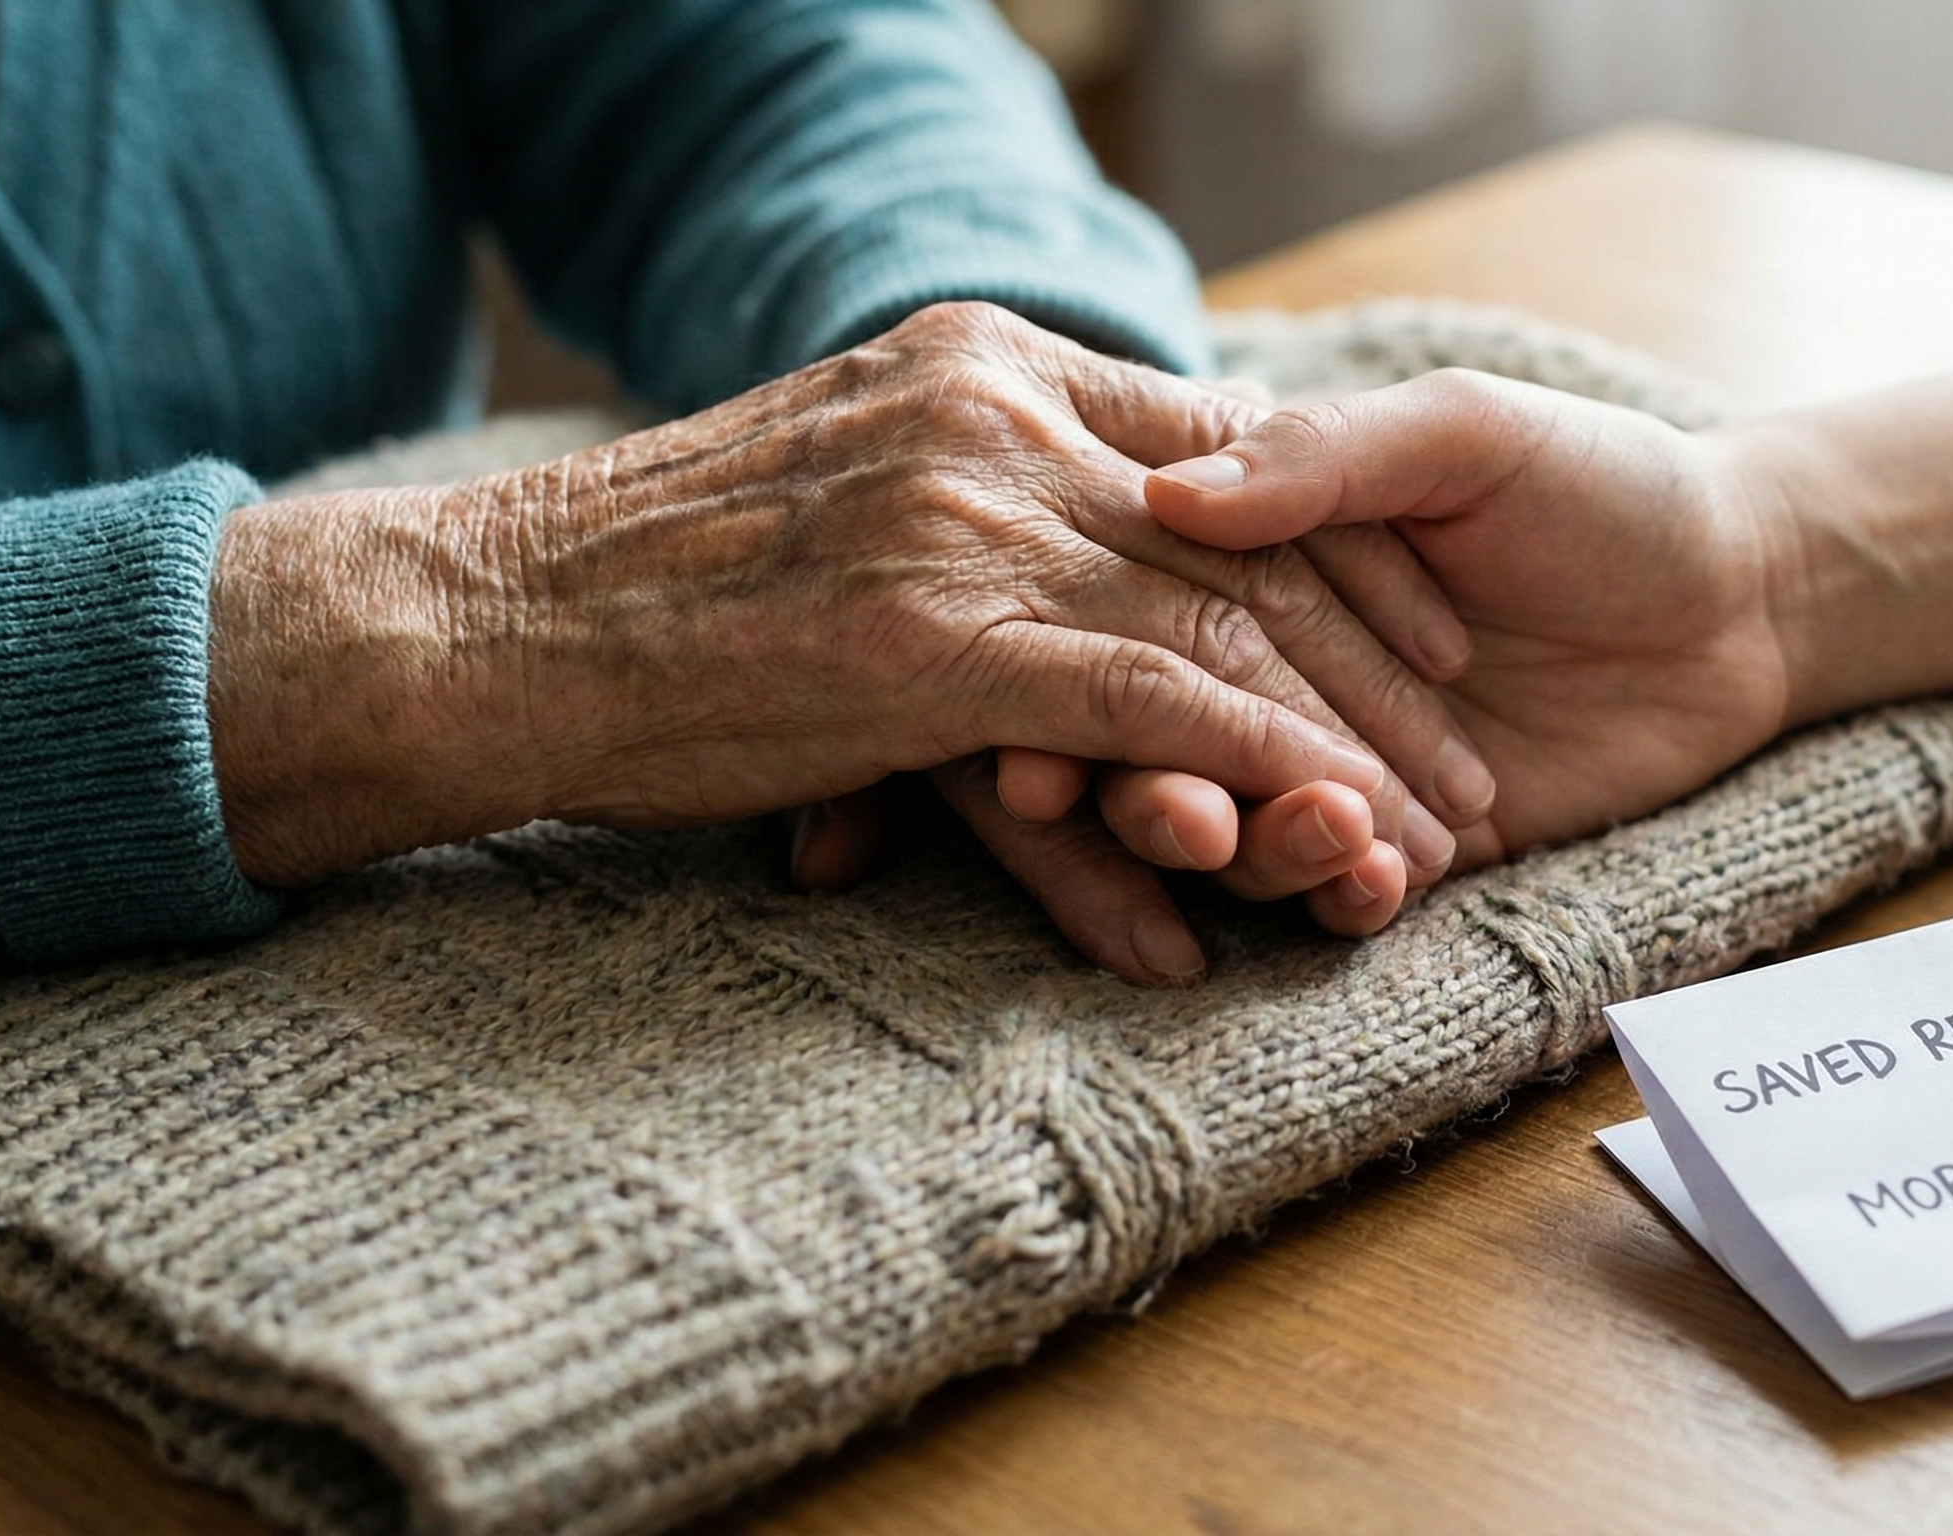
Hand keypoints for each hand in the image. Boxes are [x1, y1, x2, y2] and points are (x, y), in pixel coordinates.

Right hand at [206, 305, 1486, 919]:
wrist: (484, 626)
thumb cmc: (649, 591)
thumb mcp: (836, 492)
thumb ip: (967, 491)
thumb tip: (1070, 555)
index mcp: (982, 363)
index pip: (1224, 451)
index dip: (1344, 549)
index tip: (1425, 640)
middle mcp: (996, 413)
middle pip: (1257, 539)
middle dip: (1381, 658)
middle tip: (1469, 752)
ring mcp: (970, 514)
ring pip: (1225, 623)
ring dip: (1345, 739)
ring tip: (1432, 834)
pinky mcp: (939, 634)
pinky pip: (1153, 697)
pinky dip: (1261, 768)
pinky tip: (1328, 834)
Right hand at [1141, 368, 1796, 867]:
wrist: (1745, 595)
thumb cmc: (1603, 483)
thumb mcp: (1463, 435)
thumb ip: (1322, 456)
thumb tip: (1167, 491)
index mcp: (1251, 555)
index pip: (1126, 629)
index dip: (1081, 694)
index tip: (1047, 756)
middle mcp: (1272, 665)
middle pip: (1160, 751)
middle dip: (1157, 800)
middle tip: (1192, 823)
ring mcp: (1338, 760)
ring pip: (1244, 833)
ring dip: (1264, 851)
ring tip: (1336, 835)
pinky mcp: (1411, 841)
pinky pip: (1345, 888)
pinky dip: (1347, 894)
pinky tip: (1386, 880)